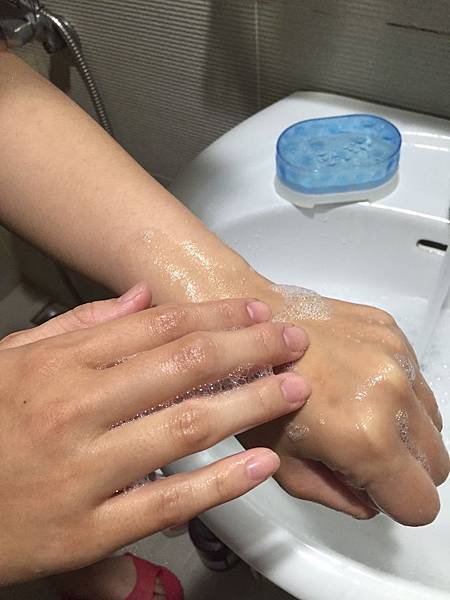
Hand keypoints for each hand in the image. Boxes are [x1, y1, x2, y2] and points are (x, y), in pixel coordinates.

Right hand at [0, 283, 310, 583]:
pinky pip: (168, 501)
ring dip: (251, 404)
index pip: (159, 327)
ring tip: (293, 388)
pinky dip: (222, 482)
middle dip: (249, 347)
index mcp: (61, 364)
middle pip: (185, 365)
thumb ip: (79, 324)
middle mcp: (76, 409)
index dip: (216, 314)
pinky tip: (261, 464)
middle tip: (291, 340)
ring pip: (187, 425)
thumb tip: (139, 298)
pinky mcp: (90, 529)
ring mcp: (86, 470)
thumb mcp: (15, 358)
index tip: (254, 311)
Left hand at [240, 289, 448, 525]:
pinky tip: (353, 383)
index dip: (395, 503)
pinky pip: (416, 378)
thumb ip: (337, 497)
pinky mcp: (390, 330)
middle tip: (361, 455)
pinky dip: (395, 389)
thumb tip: (370, 502)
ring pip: (432, 420)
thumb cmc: (252, 389)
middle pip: (437, 463)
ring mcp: (395, 355)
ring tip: (354, 414)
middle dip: (404, 470)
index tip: (373, 488)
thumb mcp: (284, 464)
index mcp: (365, 437)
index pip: (422, 504)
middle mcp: (392, 393)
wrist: (247, 326)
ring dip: (403, 428)